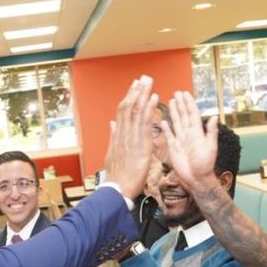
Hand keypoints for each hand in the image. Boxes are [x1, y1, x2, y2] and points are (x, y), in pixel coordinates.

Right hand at [104, 76, 158, 200]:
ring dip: (143, 95)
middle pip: (129, 107)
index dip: (129, 97)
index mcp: (118, 136)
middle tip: (143, 77)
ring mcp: (131, 138)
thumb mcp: (112, 153)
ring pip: (136, 111)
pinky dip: (150, 109)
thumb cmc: (117, 175)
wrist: (117, 189)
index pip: (123, 112)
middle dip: (136, 91)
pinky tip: (154, 98)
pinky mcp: (140, 145)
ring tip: (149, 81)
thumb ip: (114, 136)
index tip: (134, 86)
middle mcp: (124, 134)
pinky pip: (145, 123)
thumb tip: (112, 124)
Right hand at [162, 92, 226, 201]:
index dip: (189, 103)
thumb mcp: (210, 147)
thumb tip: (214, 116)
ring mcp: (180, 141)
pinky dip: (166, 128)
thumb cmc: (205, 165)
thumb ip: (211, 131)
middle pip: (183, 115)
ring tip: (171, 102)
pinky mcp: (173, 148)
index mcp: (197, 132)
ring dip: (174, 112)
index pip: (192, 114)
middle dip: (181, 104)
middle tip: (177, 93)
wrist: (196, 179)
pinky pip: (169, 136)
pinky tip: (163, 121)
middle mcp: (188, 134)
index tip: (186, 94)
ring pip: (176, 123)